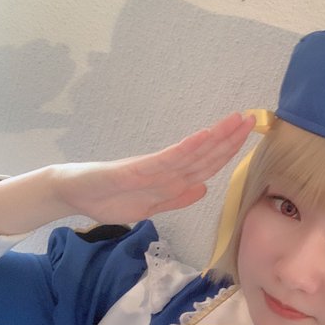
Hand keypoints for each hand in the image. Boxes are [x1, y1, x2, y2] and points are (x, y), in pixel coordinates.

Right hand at [53, 112, 254, 223]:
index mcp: (170, 179)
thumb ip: (175, 198)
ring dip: (215, 137)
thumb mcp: (149, 206)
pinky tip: (204, 137)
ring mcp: (152, 168)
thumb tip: (203, 188)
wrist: (71, 193)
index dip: (228, 151)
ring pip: (191, 153)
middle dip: (230, 138)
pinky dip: (186, 149)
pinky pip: (166, 159)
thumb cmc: (108, 197)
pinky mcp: (135, 169)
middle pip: (205, 155)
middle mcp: (165, 170)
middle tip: (253, 118)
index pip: (206, 164)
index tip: (248, 135)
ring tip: (237, 120)